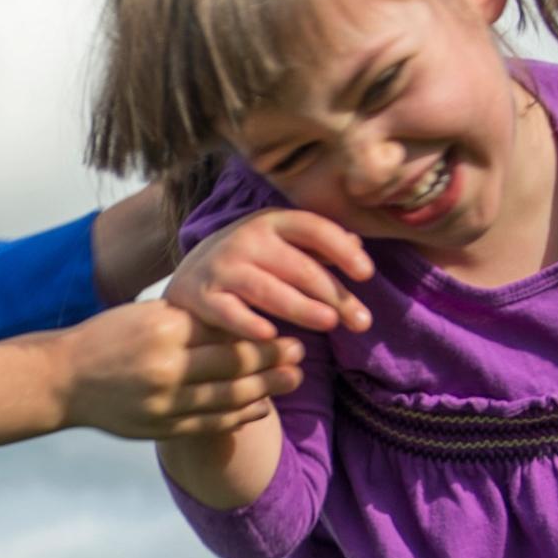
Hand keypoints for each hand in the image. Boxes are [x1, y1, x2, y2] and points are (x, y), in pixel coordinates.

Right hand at [0, 304, 298, 447]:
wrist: (63, 379)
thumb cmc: (106, 338)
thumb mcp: (145, 315)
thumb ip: (189, 320)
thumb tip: (242, 317)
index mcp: (164, 330)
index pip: (226, 333)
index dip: (263, 336)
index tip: (289, 331)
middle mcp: (166, 367)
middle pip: (234, 366)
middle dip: (273, 361)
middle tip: (301, 354)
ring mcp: (163, 402)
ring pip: (228, 398)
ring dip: (266, 390)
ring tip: (292, 380)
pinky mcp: (160, 427)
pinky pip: (210, 424)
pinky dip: (240, 417)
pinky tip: (262, 408)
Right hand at [163, 210, 373, 342]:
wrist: (190, 276)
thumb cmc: (251, 261)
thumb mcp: (281, 243)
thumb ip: (316, 245)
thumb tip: (357, 245)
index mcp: (272, 221)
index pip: (314, 229)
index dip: (341, 251)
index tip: (367, 274)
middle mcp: (247, 239)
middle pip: (298, 267)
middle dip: (334, 294)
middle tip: (362, 322)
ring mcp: (223, 266)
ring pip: (268, 290)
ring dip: (301, 307)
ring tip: (330, 323)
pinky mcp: (202, 295)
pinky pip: (228, 312)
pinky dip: (247, 323)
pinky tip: (270, 336)